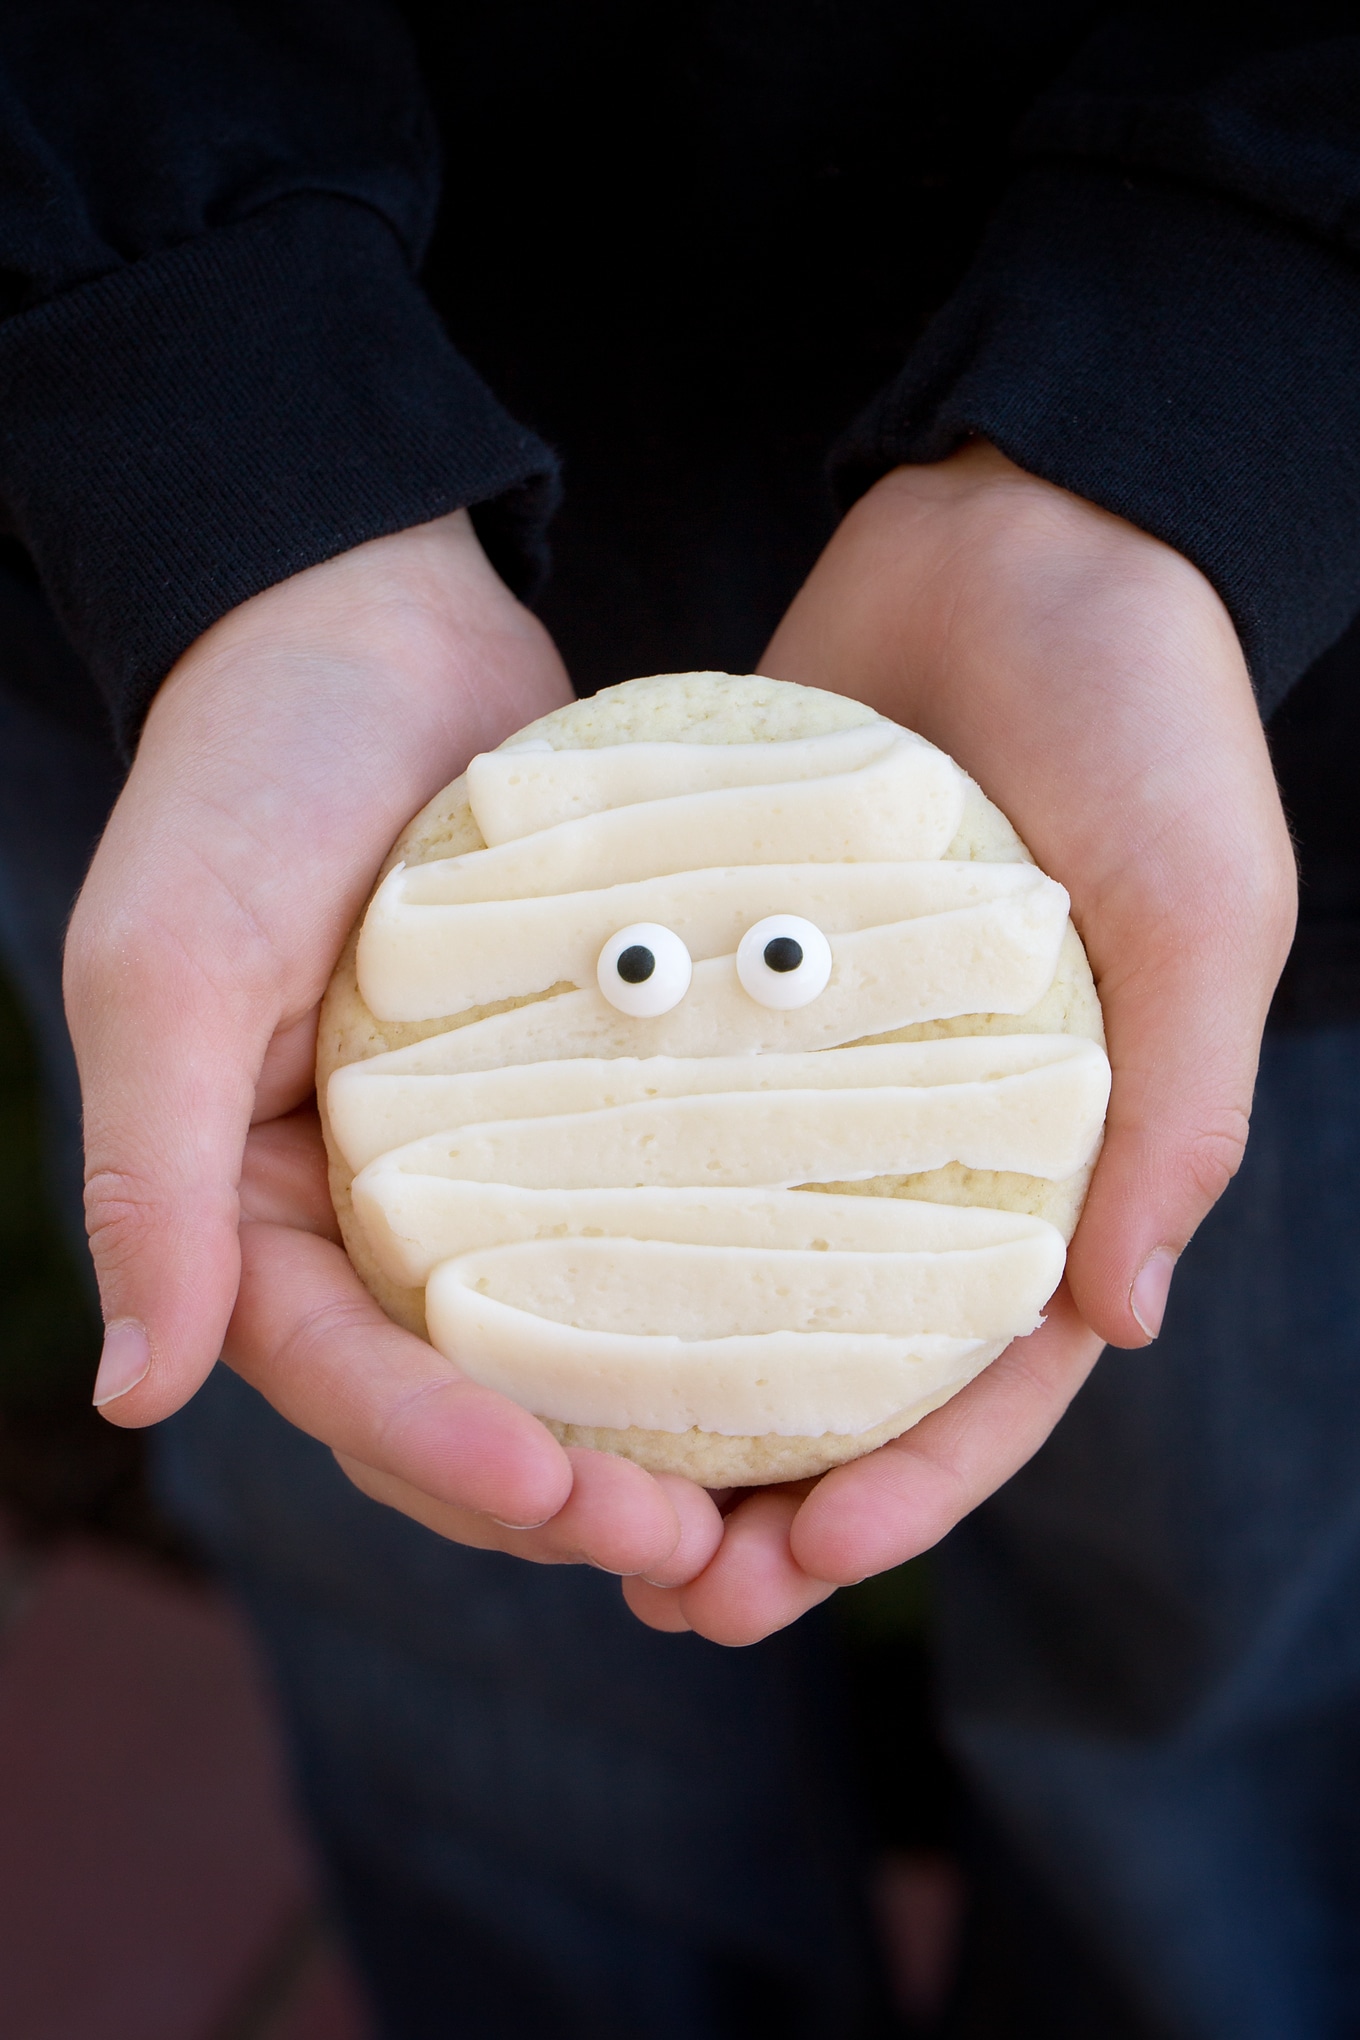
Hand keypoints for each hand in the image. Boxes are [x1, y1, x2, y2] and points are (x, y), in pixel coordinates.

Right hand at [65, 513, 722, 1581]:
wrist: (374, 609)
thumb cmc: (248, 770)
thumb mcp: (168, 964)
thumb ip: (148, 1177)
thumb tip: (135, 1399)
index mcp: (253, 1206)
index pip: (344, 1376)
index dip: (450, 1456)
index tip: (576, 1507)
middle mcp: (365, 1208)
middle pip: (462, 1399)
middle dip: (569, 1493)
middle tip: (705, 1557)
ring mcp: (477, 1160)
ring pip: (566, 1342)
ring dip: (655, 1433)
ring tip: (774, 1510)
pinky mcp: (574, 1100)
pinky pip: (641, 1223)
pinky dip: (703, 1298)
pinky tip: (806, 1348)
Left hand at [625, 443, 1296, 1642]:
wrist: (1020, 527)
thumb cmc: (1146, 709)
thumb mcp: (1199, 905)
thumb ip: (1172, 1110)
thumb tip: (1119, 1326)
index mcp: (1071, 1145)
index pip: (995, 1367)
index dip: (915, 1487)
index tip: (809, 1564)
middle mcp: (943, 1131)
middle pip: (851, 1354)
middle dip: (773, 1489)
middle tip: (663, 1583)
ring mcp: (828, 1066)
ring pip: (744, 1269)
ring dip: (667, 1387)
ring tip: (565, 1486)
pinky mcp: (734, 978)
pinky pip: (667, 1122)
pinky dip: (605, 1212)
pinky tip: (515, 1287)